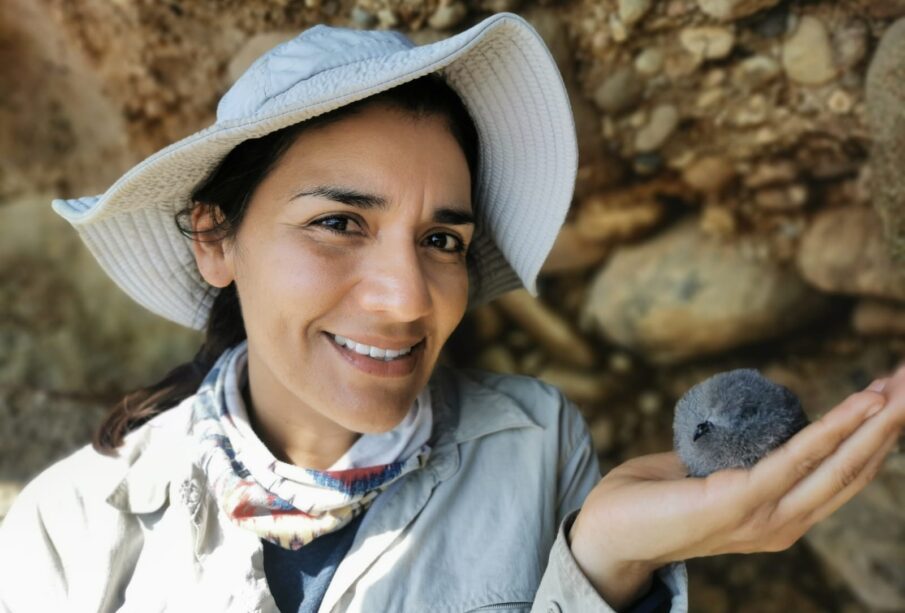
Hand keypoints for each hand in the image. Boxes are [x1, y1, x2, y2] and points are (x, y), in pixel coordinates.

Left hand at [568, 367, 904, 609]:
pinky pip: (797, 460)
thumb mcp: (704, 474)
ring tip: (903, 386)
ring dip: (876, 422)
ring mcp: (765, 518)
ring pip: (838, 465)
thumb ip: (732, 458)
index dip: (872, 434)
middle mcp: (783, 522)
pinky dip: (833, 431)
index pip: (840, 473)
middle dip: (890, 423)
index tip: (893, 392)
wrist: (605, 533)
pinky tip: (861, 405)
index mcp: (777, 515)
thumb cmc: (650, 502)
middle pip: (854, 469)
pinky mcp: (740, 504)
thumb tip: (746, 427)